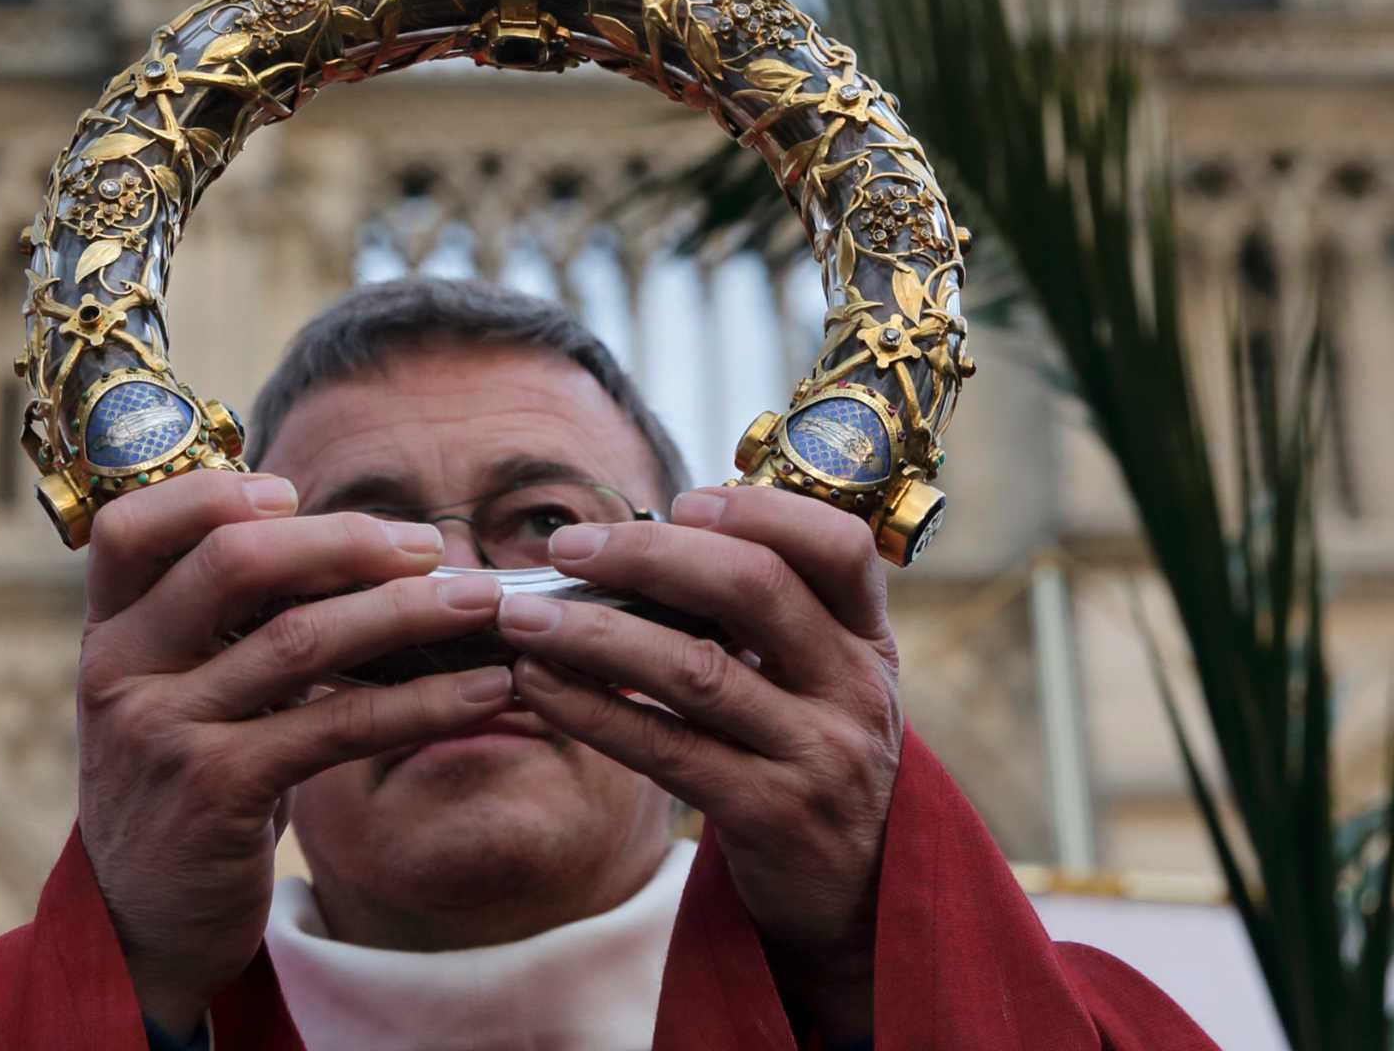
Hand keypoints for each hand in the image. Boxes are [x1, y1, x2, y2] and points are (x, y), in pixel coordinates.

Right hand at [75, 470, 517, 1035]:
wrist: (146, 926)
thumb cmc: (184, 784)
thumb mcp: (175, 695)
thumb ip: (225, 624)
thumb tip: (347, 542)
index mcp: (109, 633)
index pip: (131, 529)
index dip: (210, 493)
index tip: (292, 491)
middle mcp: (121, 671)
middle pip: (232, 564)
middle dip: (345, 541)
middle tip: (428, 546)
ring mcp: (164, 731)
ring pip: (300, 640)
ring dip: (406, 613)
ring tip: (481, 603)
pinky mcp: (218, 791)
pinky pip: (337, 724)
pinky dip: (422, 701)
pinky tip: (482, 691)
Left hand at [496, 485, 903, 1044]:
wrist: (858, 891)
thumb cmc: (814, 755)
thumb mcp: (823, 680)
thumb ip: (766, 617)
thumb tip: (647, 540)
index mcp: (867, 638)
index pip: (839, 546)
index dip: (762, 512)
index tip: (682, 502)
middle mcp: (854, 688)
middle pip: (756, 589)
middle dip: (649, 556)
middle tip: (568, 546)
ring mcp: (816, 753)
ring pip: (696, 671)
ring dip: (597, 633)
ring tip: (525, 615)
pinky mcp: (768, 814)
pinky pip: (666, 750)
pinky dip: (593, 711)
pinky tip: (539, 685)